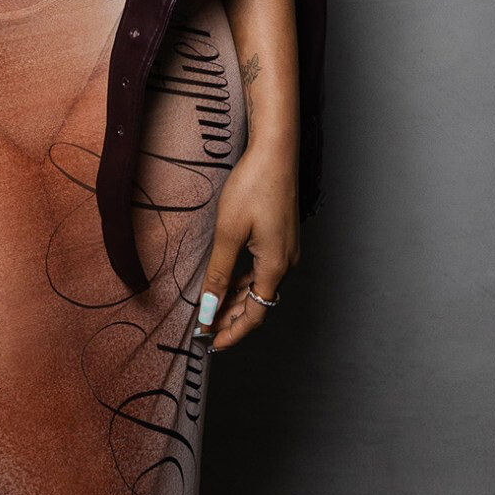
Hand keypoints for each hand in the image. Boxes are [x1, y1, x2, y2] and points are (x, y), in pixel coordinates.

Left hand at [197, 141, 299, 352]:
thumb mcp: (229, 232)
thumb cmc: (254, 186)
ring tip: (214, 309)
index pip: (255, 314)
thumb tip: (210, 309)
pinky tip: (231, 280)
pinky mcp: (283, 236)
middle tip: (207, 329)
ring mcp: (287, 249)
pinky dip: (246, 281)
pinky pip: (264, 269)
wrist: (275, 151)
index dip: (232, 332)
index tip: (211, 343)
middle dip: (233, 318)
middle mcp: (286, 262)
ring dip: (239, 300)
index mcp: (275, 266)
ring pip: (262, 286)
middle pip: (260, 303)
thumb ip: (219, 274)